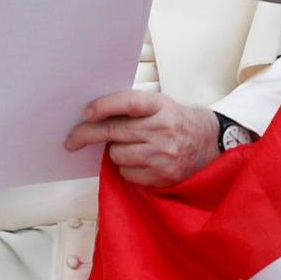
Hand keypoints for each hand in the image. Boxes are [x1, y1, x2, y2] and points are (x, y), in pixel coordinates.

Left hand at [64, 91, 217, 187]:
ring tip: (132, 147)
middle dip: (87, 135)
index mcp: (161, 107)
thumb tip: (93, 116)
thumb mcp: (160, 106)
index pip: (129, 103)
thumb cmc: (176, 122)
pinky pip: (127, 173)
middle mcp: (163, 129)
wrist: (209, 144)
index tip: (87, 113)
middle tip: (71, 140)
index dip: (105, 106)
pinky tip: (141, 161)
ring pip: (117, 155)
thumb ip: (132, 109)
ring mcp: (164, 155)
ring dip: (116, 152)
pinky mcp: (163, 176)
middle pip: (115, 132)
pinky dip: (127, 168)